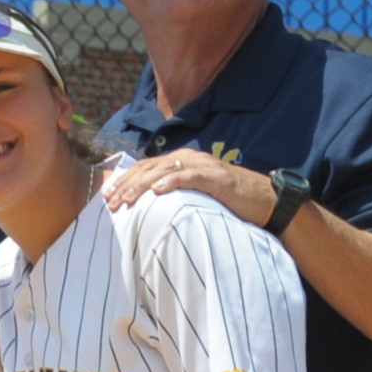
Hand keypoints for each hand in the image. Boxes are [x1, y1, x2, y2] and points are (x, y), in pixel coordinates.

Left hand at [102, 147, 272, 225]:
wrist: (265, 200)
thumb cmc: (228, 202)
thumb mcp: (194, 198)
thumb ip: (174, 197)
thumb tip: (148, 212)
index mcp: (181, 163)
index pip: (144, 168)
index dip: (124, 181)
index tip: (106, 198)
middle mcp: (189, 159)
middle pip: (149, 168)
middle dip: (126, 185)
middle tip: (110, 203)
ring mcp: (202, 166)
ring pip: (164, 170)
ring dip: (142, 185)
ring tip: (126, 199)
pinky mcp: (216, 177)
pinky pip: (189, 176)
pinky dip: (171, 182)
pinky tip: (156, 191)